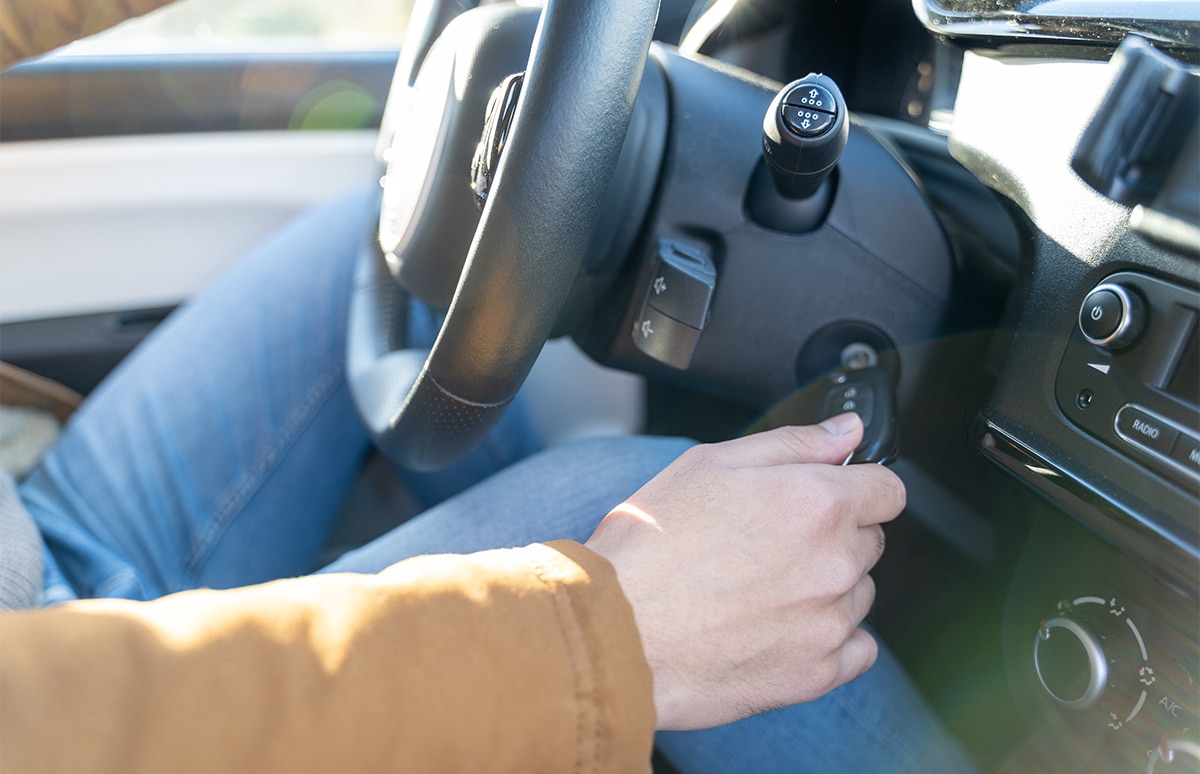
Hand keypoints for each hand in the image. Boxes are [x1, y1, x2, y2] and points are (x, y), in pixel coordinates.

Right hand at [584, 413, 903, 730]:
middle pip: (870, 541)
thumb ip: (792, 444)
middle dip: (832, 536)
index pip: (888, 489)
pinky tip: (782, 628)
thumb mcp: (709, 466)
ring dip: (827, 586)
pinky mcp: (816, 673)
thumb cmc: (650, 547)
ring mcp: (829, 622)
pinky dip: (830, 639)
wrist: (615, 633)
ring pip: (860, 593)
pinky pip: (856, 650)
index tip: (828, 497)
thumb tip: (848, 432)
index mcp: (817, 502)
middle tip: (767, 544)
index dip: (857, 487)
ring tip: (760, 588)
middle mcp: (835, 561)